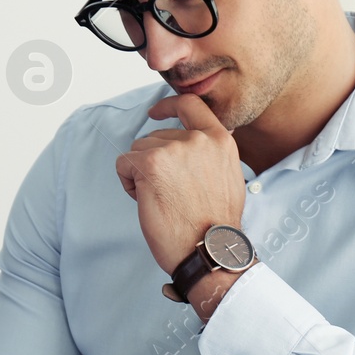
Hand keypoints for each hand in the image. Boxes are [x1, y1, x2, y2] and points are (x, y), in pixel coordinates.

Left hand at [115, 94, 245, 273]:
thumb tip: (204, 143)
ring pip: (139, 150)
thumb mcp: (230, 178)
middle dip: (155, 162)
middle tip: (169, 194)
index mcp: (220, 141)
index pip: (190, 105)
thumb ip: (215, 155)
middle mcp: (197, 139)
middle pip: (157, 137)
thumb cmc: (215, 225)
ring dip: (141, 174)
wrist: (208, 250)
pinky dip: (128, 183)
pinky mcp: (149, 163)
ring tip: (160, 200)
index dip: (168, 106)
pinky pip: (124, 163)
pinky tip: (144, 201)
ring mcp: (172, 149)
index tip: (155, 113)